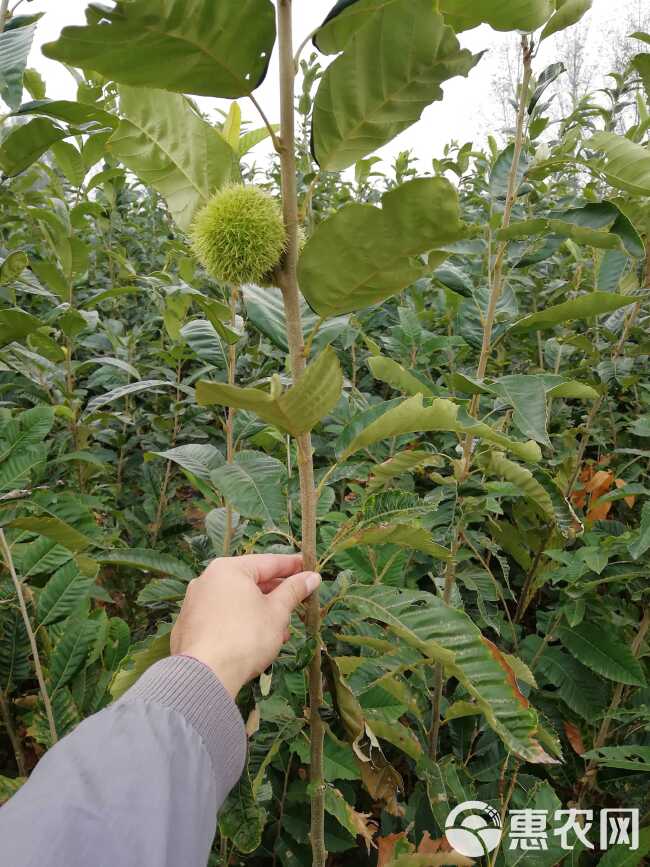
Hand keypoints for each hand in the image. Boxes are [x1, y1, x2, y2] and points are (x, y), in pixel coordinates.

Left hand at [170, 554, 320, 697]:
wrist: (205, 675)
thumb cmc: (246, 636)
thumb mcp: (277, 612)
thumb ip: (294, 591)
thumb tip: (312, 577)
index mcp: (228, 569)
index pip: (268, 562)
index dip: (293, 566)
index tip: (310, 568)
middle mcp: (207, 579)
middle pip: (250, 581)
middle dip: (277, 594)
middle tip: (299, 600)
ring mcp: (195, 603)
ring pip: (236, 601)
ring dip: (261, 612)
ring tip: (283, 629)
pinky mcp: (189, 625)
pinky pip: (222, 617)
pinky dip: (241, 623)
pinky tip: (257, 640)